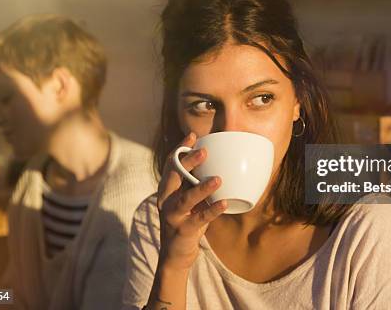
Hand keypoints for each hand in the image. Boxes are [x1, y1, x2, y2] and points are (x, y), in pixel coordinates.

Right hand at [156, 132, 227, 270]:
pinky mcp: (183, 231)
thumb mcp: (188, 200)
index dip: (180, 149)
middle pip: (174, 177)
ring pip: (185, 199)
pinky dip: (212, 210)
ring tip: (218, 179)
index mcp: (167, 190)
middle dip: (188, 163)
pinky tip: (224, 203)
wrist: (175, 255)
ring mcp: (173, 216)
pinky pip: (199, 219)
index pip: (171, 165)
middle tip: (204, 151)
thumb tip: (217, 163)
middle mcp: (166, 200)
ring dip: (201, 188)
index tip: (193, 136)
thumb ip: (195, 184)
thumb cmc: (186, 221)